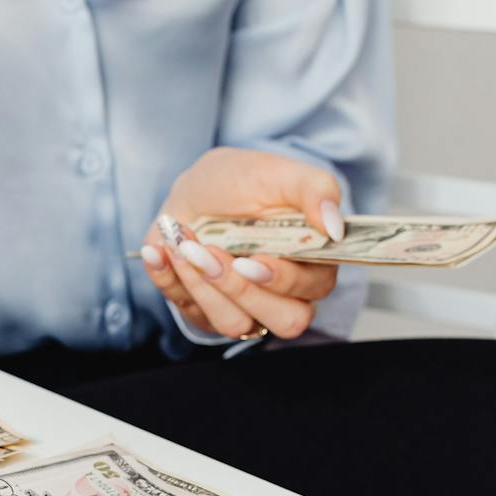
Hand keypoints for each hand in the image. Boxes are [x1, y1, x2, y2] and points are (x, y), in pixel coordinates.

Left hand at [138, 147, 344, 340]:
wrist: (196, 190)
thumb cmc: (243, 183)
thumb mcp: (277, 172)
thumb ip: (315, 189)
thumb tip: (335, 226)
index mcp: (313, 261)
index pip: (314, 288)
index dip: (284, 280)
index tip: (253, 260)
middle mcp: (284, 293)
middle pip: (283, 320)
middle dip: (239, 288)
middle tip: (209, 251)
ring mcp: (245, 307)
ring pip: (235, 324)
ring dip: (202, 285)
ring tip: (182, 244)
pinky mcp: (207, 311)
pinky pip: (190, 313)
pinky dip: (169, 280)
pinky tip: (159, 251)